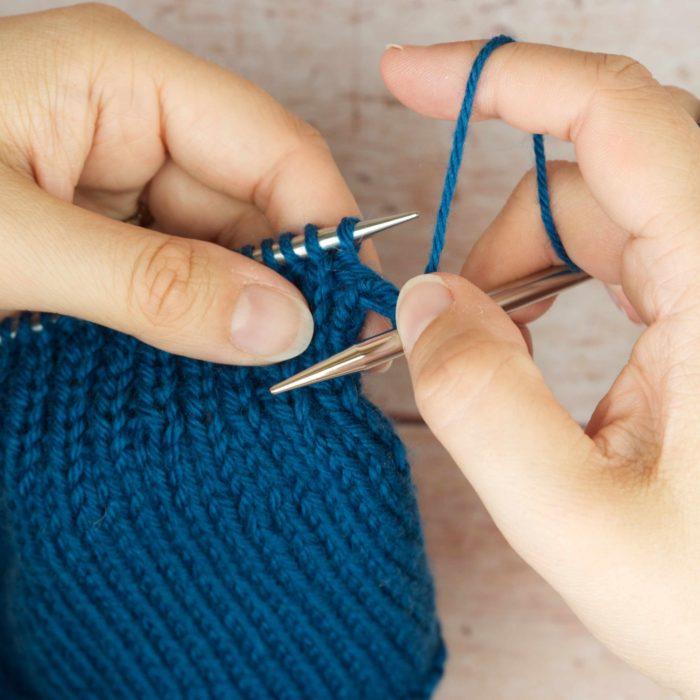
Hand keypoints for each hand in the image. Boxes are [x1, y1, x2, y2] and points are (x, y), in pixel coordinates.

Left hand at [0, 3, 369, 363]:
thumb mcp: (15, 243)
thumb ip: (151, 284)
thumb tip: (282, 326)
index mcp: (124, 78)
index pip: (274, 147)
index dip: (326, 230)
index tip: (351, 313)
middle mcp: (138, 123)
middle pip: (259, 205)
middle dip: (290, 285)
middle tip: (317, 367)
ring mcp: (124, 185)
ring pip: (227, 252)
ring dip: (248, 314)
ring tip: (268, 381)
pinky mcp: (110, 240)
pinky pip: (186, 280)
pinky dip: (206, 326)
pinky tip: (218, 368)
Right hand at [383, 40, 699, 694]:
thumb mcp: (579, 525)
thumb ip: (482, 408)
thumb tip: (422, 303)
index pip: (614, 120)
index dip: (502, 78)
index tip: (412, 75)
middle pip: (591, 179)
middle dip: (498, 239)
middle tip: (444, 320)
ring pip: (603, 219)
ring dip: (524, 275)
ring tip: (499, 359)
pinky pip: (624, 261)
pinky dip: (559, 295)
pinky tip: (547, 365)